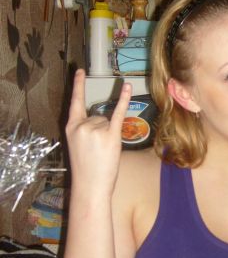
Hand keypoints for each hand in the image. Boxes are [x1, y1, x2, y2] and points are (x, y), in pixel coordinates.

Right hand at [65, 69, 131, 193]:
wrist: (90, 187)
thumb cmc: (86, 169)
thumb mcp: (77, 145)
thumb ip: (85, 129)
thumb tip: (102, 121)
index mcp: (71, 127)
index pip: (75, 102)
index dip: (78, 86)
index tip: (80, 70)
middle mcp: (82, 125)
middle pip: (99, 116)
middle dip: (101, 132)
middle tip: (97, 151)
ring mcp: (96, 129)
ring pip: (109, 121)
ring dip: (109, 135)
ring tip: (103, 153)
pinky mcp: (111, 135)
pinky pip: (119, 113)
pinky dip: (123, 99)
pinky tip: (127, 86)